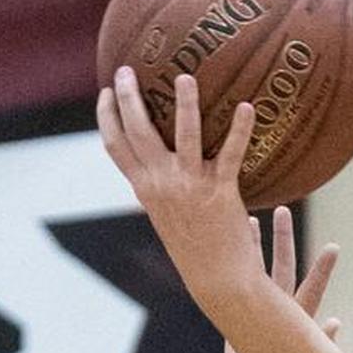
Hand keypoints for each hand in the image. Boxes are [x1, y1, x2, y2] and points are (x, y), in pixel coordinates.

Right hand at [97, 68, 257, 312]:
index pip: (116, 147)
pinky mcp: (221, 192)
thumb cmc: (198, 253)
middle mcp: (162, 184)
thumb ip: (162, 193)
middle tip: (129, 69)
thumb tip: (158, 172)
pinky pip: (230, 153)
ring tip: (185, 77)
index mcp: (146, 190)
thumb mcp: (169, 221)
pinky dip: (240, 129)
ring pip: (184, 133)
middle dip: (129, 97)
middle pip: (138, 131)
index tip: (106, 91)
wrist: (222, 282)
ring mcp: (191, 186)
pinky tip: (246, 106)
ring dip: (184, 102)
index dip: (107, 116)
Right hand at [225, 209, 340, 352]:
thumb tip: (336, 322)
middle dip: (282, 239)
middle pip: (283, 268)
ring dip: (256, 248)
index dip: (322, 268)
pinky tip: (223, 250)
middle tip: (283, 209)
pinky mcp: (241, 324)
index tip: (335, 247)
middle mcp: (279, 313)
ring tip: (253, 221)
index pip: (311, 288)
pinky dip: (232, 274)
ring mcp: (260, 315)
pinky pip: (235, 294)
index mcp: (295, 322)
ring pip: (258, 274)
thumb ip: (320, 344)